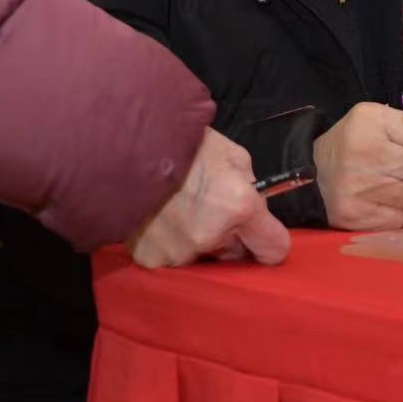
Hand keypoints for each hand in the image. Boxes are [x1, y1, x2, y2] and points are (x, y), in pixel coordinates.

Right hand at [131, 129, 290, 268]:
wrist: (128, 143)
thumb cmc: (185, 143)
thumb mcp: (232, 155)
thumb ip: (249, 185)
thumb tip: (252, 205)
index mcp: (239, 207)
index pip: (274, 249)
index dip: (270, 240)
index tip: (260, 232)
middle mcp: (211, 237)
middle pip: (236, 256)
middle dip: (231, 238)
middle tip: (213, 212)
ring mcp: (178, 252)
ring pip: (202, 258)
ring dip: (198, 241)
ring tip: (180, 211)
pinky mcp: (150, 258)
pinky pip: (171, 258)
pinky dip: (170, 243)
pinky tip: (160, 219)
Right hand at [312, 102, 402, 230]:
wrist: (312, 172)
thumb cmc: (353, 142)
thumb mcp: (379, 120)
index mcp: (369, 124)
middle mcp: (361, 157)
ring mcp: (356, 190)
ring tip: (398, 185)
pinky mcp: (354, 217)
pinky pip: (397, 220)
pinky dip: (399, 213)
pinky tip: (386, 203)